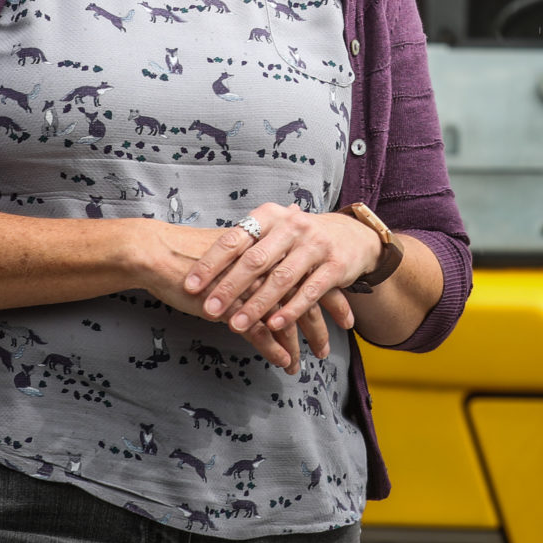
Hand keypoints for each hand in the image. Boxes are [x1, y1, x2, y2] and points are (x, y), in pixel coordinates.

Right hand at [133, 220, 325, 373]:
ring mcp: (250, 288)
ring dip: (300, 344)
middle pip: (306, 299)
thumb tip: (282, 261)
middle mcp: (267, 268)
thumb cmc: (197, 254)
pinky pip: (259, 332)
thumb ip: (263, 255)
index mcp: (272, 250)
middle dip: (321, 326)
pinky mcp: (231, 306)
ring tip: (308, 363)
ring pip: (285, 319)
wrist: (160, 254)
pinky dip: (274, 349)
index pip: (313, 276)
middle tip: (332, 345)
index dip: (332, 298)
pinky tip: (285, 362)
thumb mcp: (236, 250)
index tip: (345, 318)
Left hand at [183, 203, 378, 342]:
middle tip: (209, 310)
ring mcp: (316, 246)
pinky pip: (310, 291)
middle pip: (256, 260)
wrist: (351, 235)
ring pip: (281, 279)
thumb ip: (244, 245)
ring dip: (257, 306)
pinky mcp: (336, 266)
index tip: (191, 286)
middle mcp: (293, 227)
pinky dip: (291, 310)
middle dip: (230, 288)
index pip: (234, 239)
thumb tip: (196, 266)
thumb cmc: (298, 238)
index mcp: (270, 216)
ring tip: (236, 326)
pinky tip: (274, 325)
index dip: (211, 263)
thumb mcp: (272, 231)